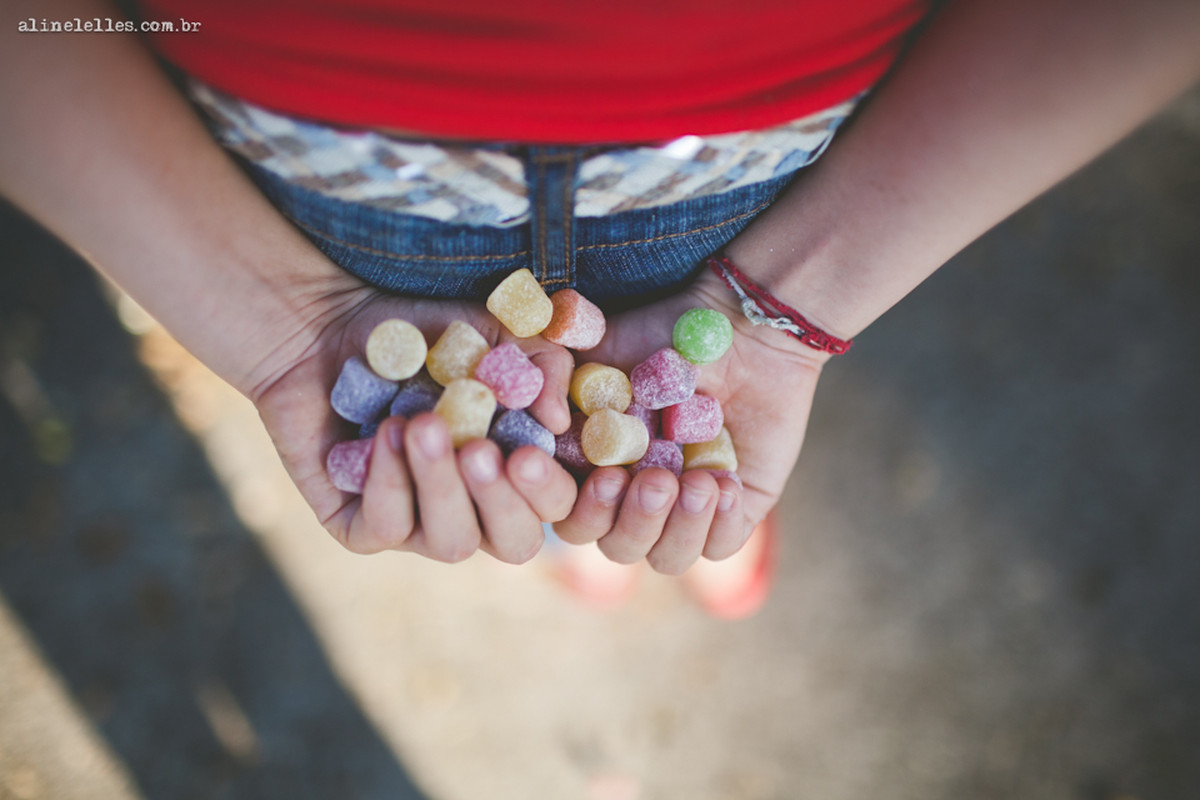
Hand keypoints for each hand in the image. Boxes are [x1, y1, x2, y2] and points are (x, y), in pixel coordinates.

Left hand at [247, 275, 578, 562]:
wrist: (333, 323)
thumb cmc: (426, 334)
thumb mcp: (497, 335)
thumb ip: (543, 366)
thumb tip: (559, 422)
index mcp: (517, 473)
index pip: (558, 506)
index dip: (558, 493)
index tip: (532, 453)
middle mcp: (475, 508)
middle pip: (515, 542)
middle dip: (503, 500)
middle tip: (483, 452)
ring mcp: (417, 524)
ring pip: (452, 542)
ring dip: (441, 486)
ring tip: (424, 425)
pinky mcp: (358, 526)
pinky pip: (384, 528)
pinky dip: (389, 480)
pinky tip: (387, 431)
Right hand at [552, 267, 827, 574]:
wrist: (740, 320)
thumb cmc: (662, 332)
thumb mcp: (597, 352)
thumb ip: (554, 386)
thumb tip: (544, 425)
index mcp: (592, 469)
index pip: (565, 513)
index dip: (576, 506)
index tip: (600, 473)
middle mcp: (633, 498)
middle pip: (615, 546)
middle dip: (633, 519)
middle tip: (654, 480)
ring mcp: (683, 510)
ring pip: (667, 557)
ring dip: (677, 527)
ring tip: (697, 483)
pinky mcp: (735, 509)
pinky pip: (721, 546)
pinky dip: (719, 525)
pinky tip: (723, 485)